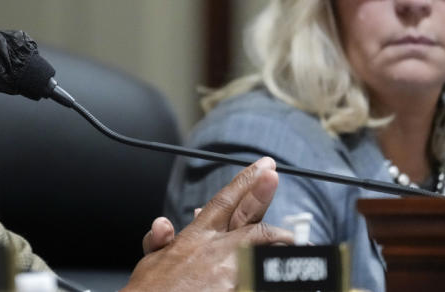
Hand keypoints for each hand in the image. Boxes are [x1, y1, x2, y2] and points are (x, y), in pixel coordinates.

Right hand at [123, 156, 292, 291]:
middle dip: (264, 194)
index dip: (245, 180)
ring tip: (293, 241)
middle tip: (275, 178)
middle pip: (249, 215)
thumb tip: (162, 224)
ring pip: (265, 247)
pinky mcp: (240, 289)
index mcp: (196, 238)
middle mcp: (216, 249)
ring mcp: (231, 271)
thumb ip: (160, 241)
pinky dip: (272, 272)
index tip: (263, 166)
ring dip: (279, 243)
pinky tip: (283, 272)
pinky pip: (265, 275)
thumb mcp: (151, 262)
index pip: (224, 201)